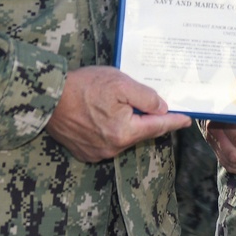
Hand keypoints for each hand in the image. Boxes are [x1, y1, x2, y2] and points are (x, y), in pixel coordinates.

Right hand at [46, 66, 190, 162]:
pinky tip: (105, 114)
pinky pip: (106, 141)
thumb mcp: (119, 83)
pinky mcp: (84, 151)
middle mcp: (112, 148)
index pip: (157, 127)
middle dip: (149, 120)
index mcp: (124, 132)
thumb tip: (162, 108)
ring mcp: (97, 152)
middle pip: (140, 132)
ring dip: (128, 123)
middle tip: (158, 106)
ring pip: (123, 137)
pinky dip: (111, 129)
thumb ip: (145, 97)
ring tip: (123, 105)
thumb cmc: (83, 86)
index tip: (187, 120)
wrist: (47, 97)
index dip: (174, 122)